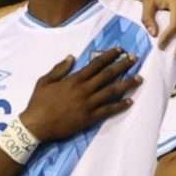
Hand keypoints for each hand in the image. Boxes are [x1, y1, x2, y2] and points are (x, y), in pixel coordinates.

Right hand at [13, 47, 140, 145]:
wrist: (36, 125)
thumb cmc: (38, 102)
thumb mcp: (44, 81)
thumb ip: (59, 68)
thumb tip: (72, 57)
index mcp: (74, 79)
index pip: (96, 64)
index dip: (109, 56)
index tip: (120, 50)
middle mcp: (84, 90)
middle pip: (108, 75)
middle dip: (123, 65)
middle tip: (135, 58)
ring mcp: (88, 105)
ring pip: (112, 92)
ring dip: (127, 84)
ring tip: (139, 78)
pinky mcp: (89, 118)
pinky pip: (108, 111)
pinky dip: (120, 106)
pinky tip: (130, 101)